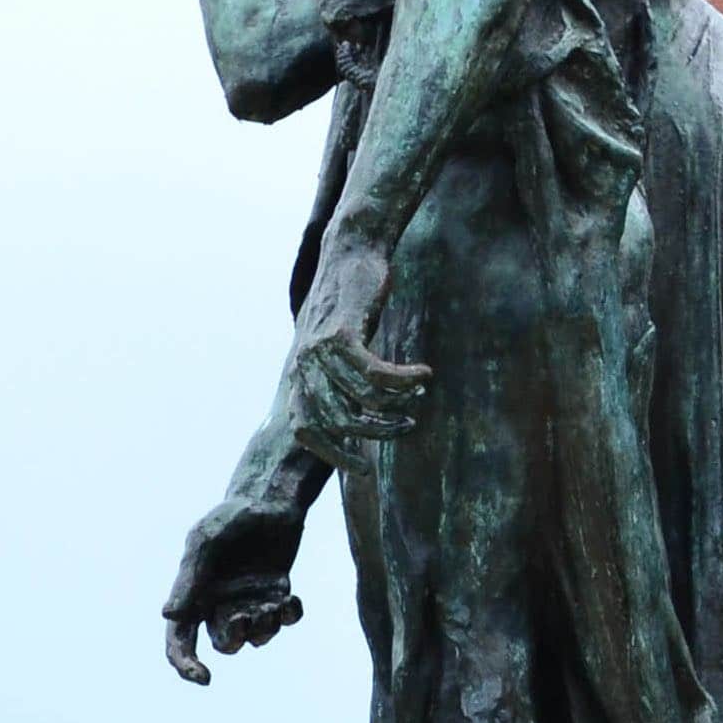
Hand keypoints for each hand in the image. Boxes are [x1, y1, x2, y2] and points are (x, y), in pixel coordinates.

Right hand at [164, 494, 307, 683]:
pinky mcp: (279, 593)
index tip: (204, 677)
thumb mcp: (206, 541)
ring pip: (257, 635)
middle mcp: (221, 602)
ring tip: (273, 605)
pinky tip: (291, 598)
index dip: (185, 664)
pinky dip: (290, 615)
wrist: (271, 498)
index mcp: (194, 594)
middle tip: (248, 619)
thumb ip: (191, 577)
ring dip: (265, 628)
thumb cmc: (231, 516)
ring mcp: (251, 600)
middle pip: (225, 643)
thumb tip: (169, 616)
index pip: (180, 639)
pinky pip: (285, 619)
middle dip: (237, 639)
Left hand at [290, 235, 428, 473]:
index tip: (363, 468)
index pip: (306, 429)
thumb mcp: (338, 345)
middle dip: (377, 431)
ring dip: (398, 403)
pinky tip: (424, 375)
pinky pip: (376, 373)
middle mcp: (302, 365)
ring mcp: (319, 350)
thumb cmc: (350, 303)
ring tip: (421, 395)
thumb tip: (359, 417)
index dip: (333, 452)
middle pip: (339, 420)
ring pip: (363, 398)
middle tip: (408, 427)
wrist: (350, 253)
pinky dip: (403, 380)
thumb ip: (338, 378)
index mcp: (298, 374)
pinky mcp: (343, 333)